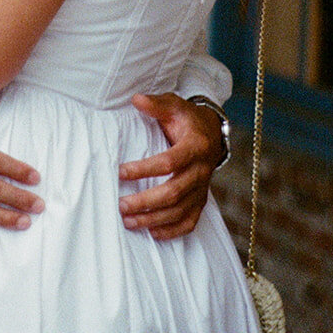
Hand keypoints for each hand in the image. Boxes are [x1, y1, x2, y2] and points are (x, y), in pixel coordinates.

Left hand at [118, 93, 224, 241]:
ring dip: (153, 219)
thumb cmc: (187, 120)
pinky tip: (153, 233)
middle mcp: (201, 170)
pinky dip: (173, 231)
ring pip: (179, 211)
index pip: (169, 162)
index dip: (145, 169)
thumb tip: (136, 99)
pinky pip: (190, 222)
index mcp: (195, 146)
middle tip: (122, 205)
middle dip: (146, 201)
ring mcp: (202, 188)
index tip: (121, 171)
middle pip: (174, 192)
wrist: (212, 134)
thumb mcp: (174, 106)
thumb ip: (156, 104)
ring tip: (128, 221)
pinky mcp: (201, 201)